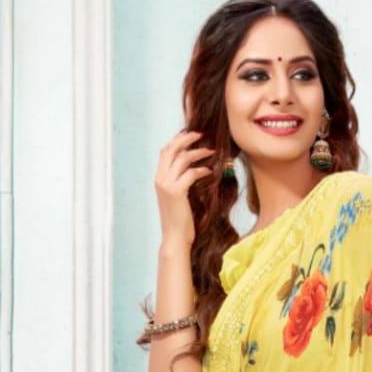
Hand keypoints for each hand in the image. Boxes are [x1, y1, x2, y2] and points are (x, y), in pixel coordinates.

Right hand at [155, 129, 215, 248]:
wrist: (175, 238)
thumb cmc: (180, 221)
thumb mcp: (178, 198)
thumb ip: (181, 182)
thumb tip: (193, 170)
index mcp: (159, 178)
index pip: (165, 151)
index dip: (177, 140)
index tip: (191, 134)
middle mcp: (160, 179)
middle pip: (171, 149)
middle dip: (186, 138)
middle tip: (201, 134)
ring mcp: (166, 185)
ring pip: (182, 159)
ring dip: (198, 152)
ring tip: (211, 150)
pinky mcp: (176, 192)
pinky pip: (190, 173)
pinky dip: (201, 170)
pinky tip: (210, 171)